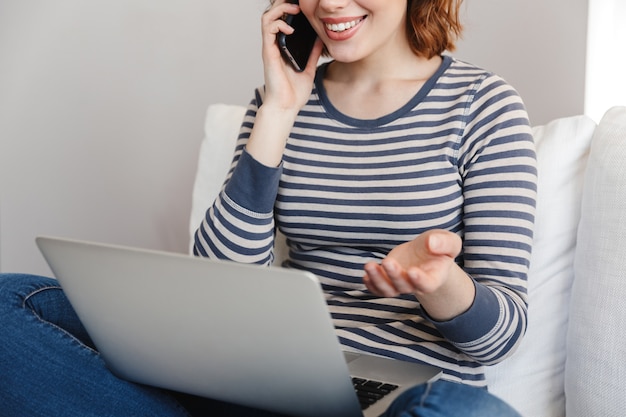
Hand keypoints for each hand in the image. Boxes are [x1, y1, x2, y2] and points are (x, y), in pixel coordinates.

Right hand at [246, 1, 323, 167]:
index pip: (282, 20)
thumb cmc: (294, 92)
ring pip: (267, 17)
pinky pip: (268, 29)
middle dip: (284, 4)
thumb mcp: (309, 68)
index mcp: (283, 47)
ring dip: (281, 9)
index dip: (290, 9)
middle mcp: (274, 45)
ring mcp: (270, 48)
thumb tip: (321, 39)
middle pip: (273, 14)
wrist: (286, 107)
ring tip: (296, 9)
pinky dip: (279, 24)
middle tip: (299, 4)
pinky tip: (291, 29)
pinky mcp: (268, 53)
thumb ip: (312, 53)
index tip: (304, 6)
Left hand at [363, 230, 474, 320]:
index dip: (420, 280)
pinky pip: (378, 289)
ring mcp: (400, 284)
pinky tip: (366, 275)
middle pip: (404, 286)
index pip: (427, 284)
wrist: (426, 251)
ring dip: (377, 280)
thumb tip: (432, 243)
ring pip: (388, 290)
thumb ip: (444, 242)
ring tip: (369, 266)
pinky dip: (370, 284)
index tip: (412, 271)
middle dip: (394, 275)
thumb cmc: (439, 246)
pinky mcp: (389, 280)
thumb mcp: (449, 241)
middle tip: (388, 262)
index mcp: (434, 277)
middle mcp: (416, 284)